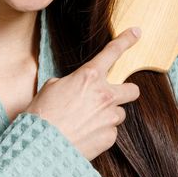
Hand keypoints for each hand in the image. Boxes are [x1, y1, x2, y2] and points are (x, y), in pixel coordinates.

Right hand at [26, 27, 142, 161]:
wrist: (41, 143)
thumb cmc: (42, 114)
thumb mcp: (52, 87)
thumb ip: (71, 83)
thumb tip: (77, 89)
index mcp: (89, 77)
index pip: (112, 53)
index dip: (127, 40)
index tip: (137, 33)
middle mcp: (105, 95)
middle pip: (132, 90)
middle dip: (126, 92)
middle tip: (113, 97)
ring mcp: (110, 117)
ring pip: (119, 113)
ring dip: (108, 116)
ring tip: (87, 122)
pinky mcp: (110, 137)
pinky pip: (111, 132)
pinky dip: (101, 133)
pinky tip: (85, 135)